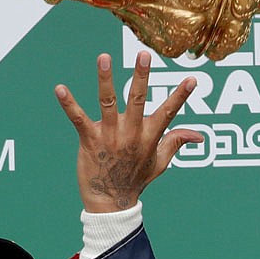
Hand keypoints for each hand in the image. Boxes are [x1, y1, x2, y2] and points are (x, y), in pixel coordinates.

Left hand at [55, 51, 202, 212]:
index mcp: (149, 137)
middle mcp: (130, 134)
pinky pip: (78, 119)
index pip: (168, 113)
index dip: (180, 96)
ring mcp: (109, 136)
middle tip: (144, 55)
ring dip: (105, 80)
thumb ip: (176, 142)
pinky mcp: (89, 140)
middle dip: (141, 77)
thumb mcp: (160, 163)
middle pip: (137, 101)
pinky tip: (59, 89)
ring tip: (104, 57)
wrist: (110, 203)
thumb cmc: (135, 180)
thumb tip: (200, 135)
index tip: (192, 79)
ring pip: (107, 103)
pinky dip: (69, 104)